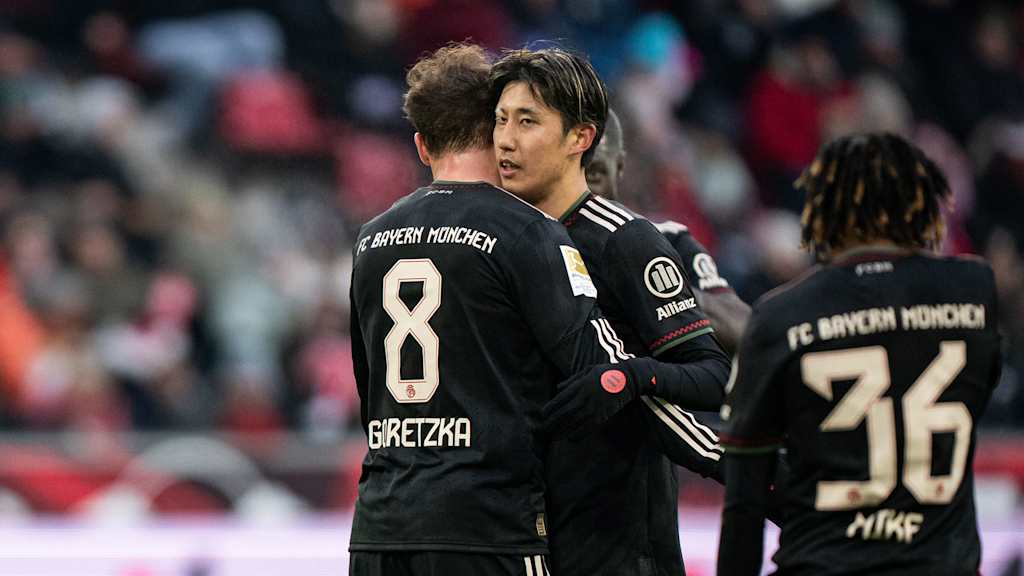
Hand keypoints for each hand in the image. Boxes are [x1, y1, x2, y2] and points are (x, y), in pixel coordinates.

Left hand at [543, 358, 657, 438]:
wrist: (628, 379)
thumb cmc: (606, 372)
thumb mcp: (587, 371)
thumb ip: (572, 380)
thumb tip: (558, 388)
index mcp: (580, 385)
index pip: (560, 399)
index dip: (550, 408)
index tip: (542, 414)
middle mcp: (585, 397)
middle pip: (564, 413)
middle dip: (552, 422)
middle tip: (542, 429)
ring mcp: (594, 408)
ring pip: (574, 422)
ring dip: (562, 431)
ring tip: (552, 437)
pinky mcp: (602, 416)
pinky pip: (587, 428)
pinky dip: (578, 434)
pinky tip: (571, 439)